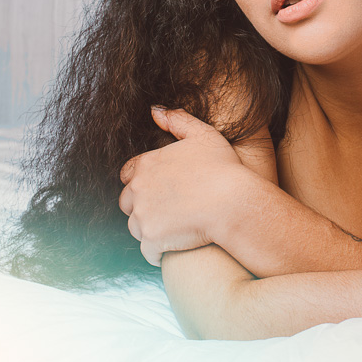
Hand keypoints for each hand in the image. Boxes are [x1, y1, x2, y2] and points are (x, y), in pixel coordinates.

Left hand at [119, 106, 251, 266]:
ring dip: (150, 229)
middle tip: (168, 211)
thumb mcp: (204, 135)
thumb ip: (178, 120)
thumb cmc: (224, 168)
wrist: (233, 203)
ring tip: (174, 228)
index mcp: (146, 165)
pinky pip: (147, 251)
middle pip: (127, 203)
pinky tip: (174, 246)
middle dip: (143, 207)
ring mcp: (142, 217)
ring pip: (136, 227)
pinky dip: (158, 251)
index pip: (127, 174)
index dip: (142, 181)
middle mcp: (137, 190)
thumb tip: (155, 111)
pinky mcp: (151, 240)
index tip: (160, 189)